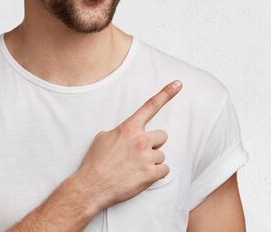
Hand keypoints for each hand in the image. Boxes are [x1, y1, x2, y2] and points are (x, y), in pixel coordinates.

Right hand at [74, 80, 182, 210]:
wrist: (91, 186)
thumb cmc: (95, 162)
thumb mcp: (103, 137)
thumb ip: (122, 131)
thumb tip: (128, 134)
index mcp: (129, 128)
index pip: (150, 106)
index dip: (166, 93)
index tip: (178, 84)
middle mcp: (140, 140)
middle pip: (162, 136)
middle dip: (153, 144)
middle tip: (139, 154)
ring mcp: (146, 158)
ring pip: (162, 155)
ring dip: (152, 161)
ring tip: (135, 168)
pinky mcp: (150, 175)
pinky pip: (164, 170)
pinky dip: (156, 174)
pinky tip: (142, 176)